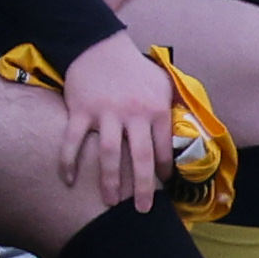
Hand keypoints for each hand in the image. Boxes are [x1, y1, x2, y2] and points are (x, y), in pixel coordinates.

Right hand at [58, 32, 175, 210]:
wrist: (100, 46)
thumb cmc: (135, 69)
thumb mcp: (163, 84)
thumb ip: (174, 108)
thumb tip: (190, 132)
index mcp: (157, 109)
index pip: (164, 149)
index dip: (163, 171)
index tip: (161, 186)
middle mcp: (134, 114)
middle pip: (139, 158)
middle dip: (142, 188)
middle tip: (141, 210)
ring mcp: (106, 113)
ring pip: (109, 155)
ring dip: (109, 181)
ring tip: (109, 202)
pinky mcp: (80, 110)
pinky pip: (73, 142)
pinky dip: (68, 162)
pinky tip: (68, 180)